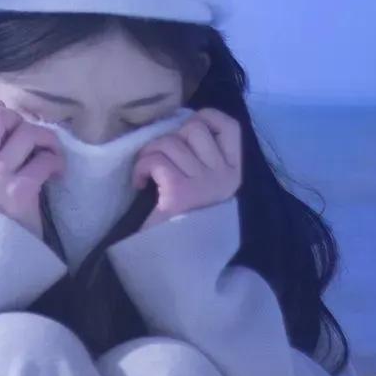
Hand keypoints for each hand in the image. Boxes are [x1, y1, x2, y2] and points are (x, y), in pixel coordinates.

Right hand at [0, 97, 64, 238]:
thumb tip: (8, 115)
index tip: (11, 122)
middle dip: (21, 120)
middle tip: (30, 140)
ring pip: (26, 132)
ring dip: (47, 139)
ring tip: (50, 154)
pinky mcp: (19, 190)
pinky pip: (45, 158)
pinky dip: (57, 162)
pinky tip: (56, 173)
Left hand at [134, 108, 242, 228]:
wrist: (175, 257)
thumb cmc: (186, 217)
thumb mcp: (205, 185)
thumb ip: (203, 157)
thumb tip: (183, 122)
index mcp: (234, 172)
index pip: (230, 127)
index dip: (206, 117)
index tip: (184, 131)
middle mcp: (224, 176)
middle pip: (194, 128)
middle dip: (169, 138)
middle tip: (161, 160)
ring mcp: (204, 183)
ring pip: (170, 142)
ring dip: (150, 153)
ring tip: (149, 173)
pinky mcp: (180, 191)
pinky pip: (156, 160)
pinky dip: (141, 168)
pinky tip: (141, 183)